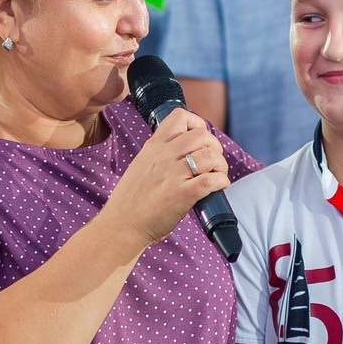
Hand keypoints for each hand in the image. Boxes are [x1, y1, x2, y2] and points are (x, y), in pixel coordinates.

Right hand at [103, 107, 229, 247]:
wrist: (122, 226)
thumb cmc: (131, 201)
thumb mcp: (141, 166)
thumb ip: (159, 155)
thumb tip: (183, 151)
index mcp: (153, 147)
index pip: (180, 117)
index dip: (198, 125)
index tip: (201, 141)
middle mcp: (163, 157)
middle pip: (202, 136)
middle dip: (215, 147)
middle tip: (213, 162)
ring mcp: (172, 175)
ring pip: (210, 156)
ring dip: (220, 165)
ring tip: (218, 175)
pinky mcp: (181, 194)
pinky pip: (210, 180)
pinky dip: (221, 182)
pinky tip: (218, 187)